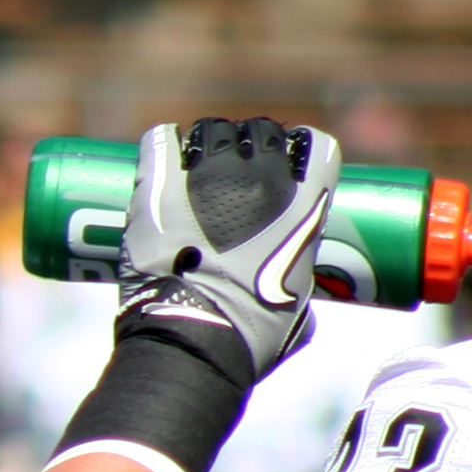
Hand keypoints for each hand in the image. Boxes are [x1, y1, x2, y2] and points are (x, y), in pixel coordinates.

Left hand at [120, 116, 340, 381]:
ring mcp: (206, 177)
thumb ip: (301, 277)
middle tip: (232, 172)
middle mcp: (260, 177)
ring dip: (206, 145)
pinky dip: (163, 145)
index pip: (314, 146)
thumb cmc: (250, 334)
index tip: (284, 172)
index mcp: (303, 202)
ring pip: (211, 132)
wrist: (194, 340)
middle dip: (250, 147)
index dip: (298, 156)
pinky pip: (161, 141)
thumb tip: (298, 286)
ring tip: (194, 166)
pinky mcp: (157, 187)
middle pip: (260, 131)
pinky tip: (162, 157)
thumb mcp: (299, 303)